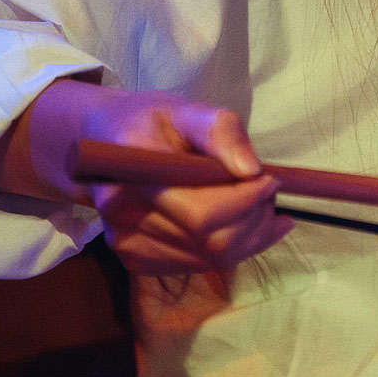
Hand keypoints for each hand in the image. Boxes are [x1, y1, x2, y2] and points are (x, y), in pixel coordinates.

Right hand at [72, 86, 292, 276]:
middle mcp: (123, 215)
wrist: (106, 143)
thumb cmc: (152, 123)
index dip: (246, 202)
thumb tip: (251, 170)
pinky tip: (246, 226)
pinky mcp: (135, 259)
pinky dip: (233, 250)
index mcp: (133, 172)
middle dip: (255, 219)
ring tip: (263, 208)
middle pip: (210, 242)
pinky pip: (197, 265)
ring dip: (250, 237)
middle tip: (269, 193)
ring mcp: (126, 242)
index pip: (201, 213)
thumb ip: (220, 132)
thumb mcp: (188, 111)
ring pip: (210, 259)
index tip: (270, 180)